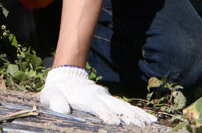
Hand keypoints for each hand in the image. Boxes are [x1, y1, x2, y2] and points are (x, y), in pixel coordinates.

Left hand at [40, 66, 156, 125]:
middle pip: (116, 106)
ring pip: (124, 106)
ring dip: (137, 114)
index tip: (115, 123)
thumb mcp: (51, 95)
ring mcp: (106, 98)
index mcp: (86, 97)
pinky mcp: (109, 100)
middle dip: (128, 115)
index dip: (105, 114)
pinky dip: (138, 112)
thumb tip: (62, 109)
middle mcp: (99, 96)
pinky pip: (125, 107)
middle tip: (140, 125)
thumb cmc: (57, 90)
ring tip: (149, 122)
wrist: (65, 76)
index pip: (98, 106)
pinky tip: (149, 119)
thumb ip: (56, 101)